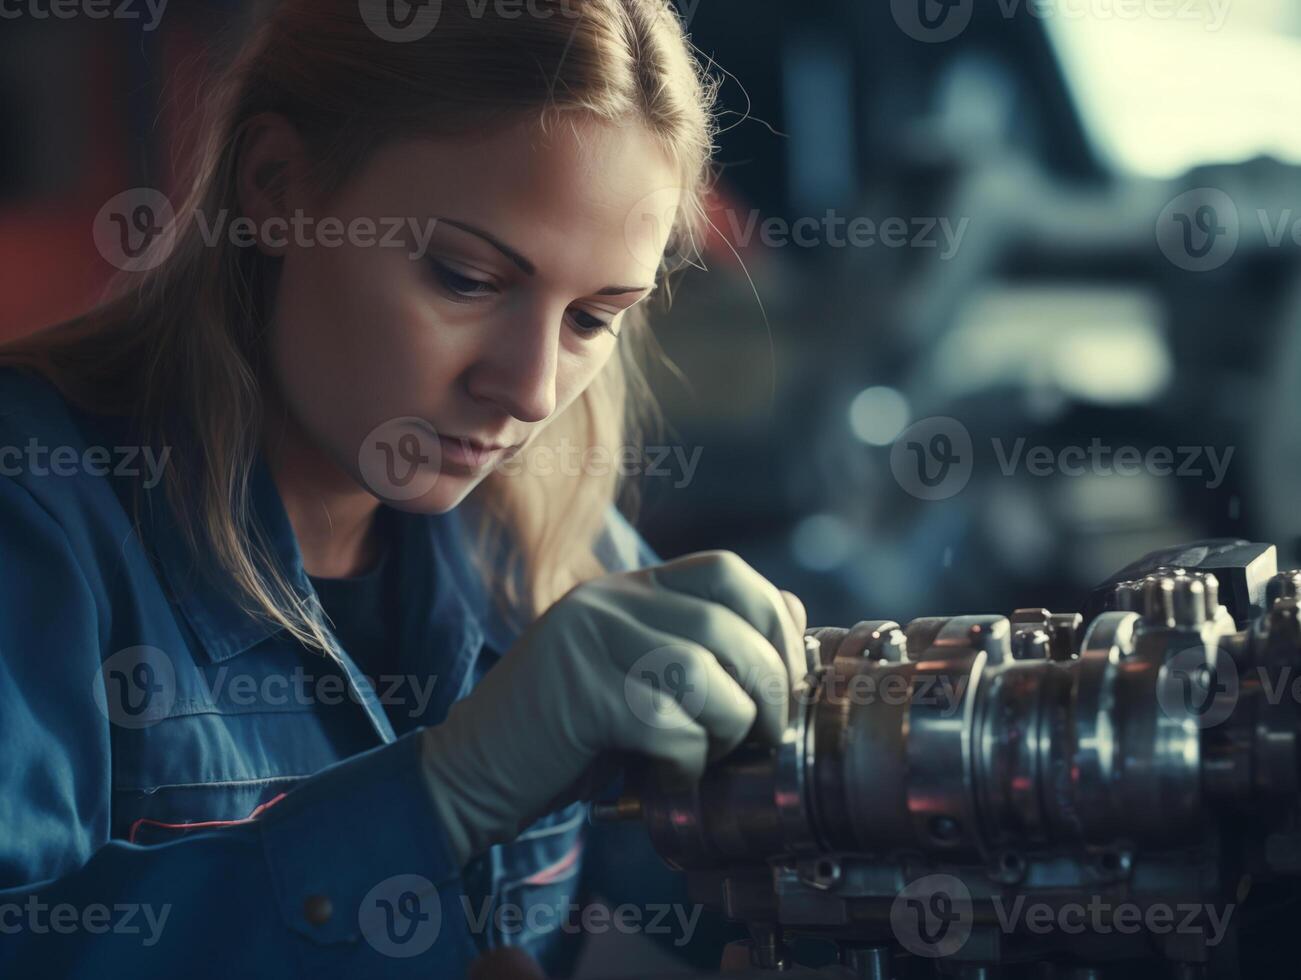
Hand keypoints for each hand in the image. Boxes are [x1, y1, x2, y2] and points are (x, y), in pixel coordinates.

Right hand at [419, 550, 808, 865]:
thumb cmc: (568, 733)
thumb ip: (702, 643)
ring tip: (710, 756)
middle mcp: (607, 603)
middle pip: (726, 624)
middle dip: (769, 686)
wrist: (472, 771)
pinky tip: (667, 778)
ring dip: (729, 728)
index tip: (790, 673)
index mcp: (627, 590)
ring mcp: (587, 643)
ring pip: (703, 674)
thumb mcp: (640, 674)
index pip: (726, 571)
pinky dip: (686, 761)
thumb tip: (794, 616)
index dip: (775, 620)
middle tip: (766, 732)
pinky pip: (667, 725)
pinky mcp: (577, 696)